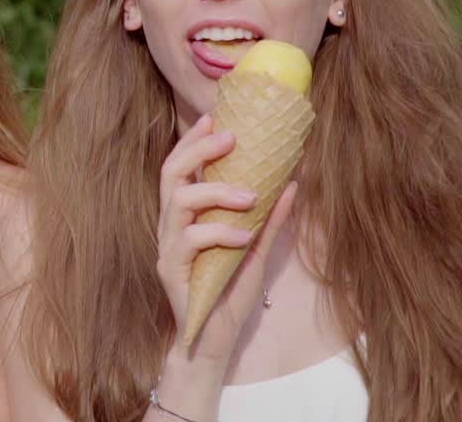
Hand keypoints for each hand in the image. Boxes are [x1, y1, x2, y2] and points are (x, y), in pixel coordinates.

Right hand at [155, 114, 297, 364]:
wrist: (211, 345)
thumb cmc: (228, 297)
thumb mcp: (256, 252)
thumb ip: (271, 220)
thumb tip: (293, 183)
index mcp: (186, 218)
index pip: (180, 168)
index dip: (193, 140)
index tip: (215, 116)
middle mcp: (171, 227)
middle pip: (171, 174)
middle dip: (197, 150)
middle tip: (231, 138)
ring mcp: (168, 248)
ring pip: (177, 201)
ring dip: (215, 192)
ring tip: (251, 196)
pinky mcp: (171, 270)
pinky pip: (189, 241)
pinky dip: (218, 232)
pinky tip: (243, 236)